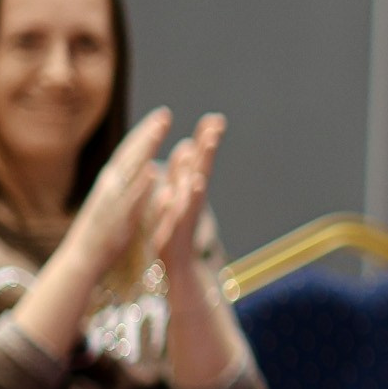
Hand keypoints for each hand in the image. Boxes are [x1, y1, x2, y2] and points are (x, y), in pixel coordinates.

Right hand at [57, 108, 171, 279]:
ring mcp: (111, 201)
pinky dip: (139, 184)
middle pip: (130, 154)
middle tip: (165, 113)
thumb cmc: (102, 232)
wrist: (81, 261)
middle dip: (147, 133)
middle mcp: (109, 186)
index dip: (146, 133)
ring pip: (128, 170)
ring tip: (159, 131)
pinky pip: (129, 199)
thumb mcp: (117, 203)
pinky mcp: (114, 219)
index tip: (162, 115)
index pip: (130, 152)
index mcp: (112, 183)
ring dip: (144, 149)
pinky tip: (151, 170)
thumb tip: (141, 168)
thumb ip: (128, 186)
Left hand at [149, 113, 224, 278]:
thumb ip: (182, 172)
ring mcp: (182, 219)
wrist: (177, 269)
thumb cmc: (176, 232)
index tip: (215, 118)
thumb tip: (187, 145)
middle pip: (201, 173)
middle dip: (207, 152)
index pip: (200, 161)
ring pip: (191, 194)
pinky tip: (177, 192)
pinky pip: (174, 217)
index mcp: (189, 191)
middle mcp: (190, 203)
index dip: (207, 141)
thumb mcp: (178, 197)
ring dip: (195, 175)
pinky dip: (176, 205)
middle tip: (215, 129)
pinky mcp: (172, 235)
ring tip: (199, 155)